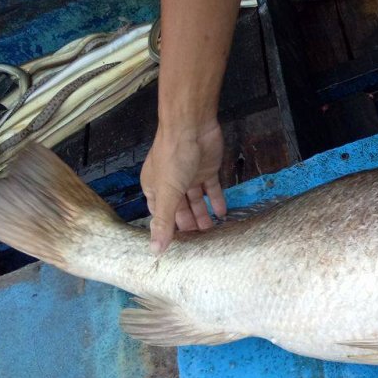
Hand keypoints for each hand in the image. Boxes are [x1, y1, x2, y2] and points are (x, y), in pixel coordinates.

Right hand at [140, 119, 226, 253]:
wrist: (192, 127)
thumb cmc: (173, 158)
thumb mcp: (167, 193)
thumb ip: (164, 222)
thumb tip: (155, 251)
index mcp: (154, 188)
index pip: (160, 215)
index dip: (169, 229)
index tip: (179, 246)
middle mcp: (170, 183)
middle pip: (180, 209)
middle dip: (188, 225)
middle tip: (200, 243)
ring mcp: (189, 176)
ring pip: (196, 201)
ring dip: (203, 216)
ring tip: (212, 233)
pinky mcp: (207, 170)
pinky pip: (212, 189)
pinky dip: (216, 201)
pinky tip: (223, 214)